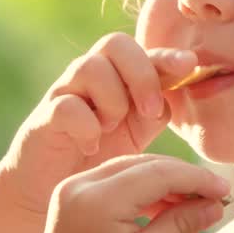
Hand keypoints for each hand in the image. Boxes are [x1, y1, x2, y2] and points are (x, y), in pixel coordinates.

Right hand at [0, 33, 197, 217]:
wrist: (51, 189)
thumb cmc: (99, 158)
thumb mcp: (136, 133)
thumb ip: (157, 111)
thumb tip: (179, 94)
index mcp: (119, 79)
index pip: (145, 51)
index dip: (168, 55)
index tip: (190, 66)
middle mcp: (91, 78)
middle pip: (115, 43)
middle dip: (140, 73)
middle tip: (150, 110)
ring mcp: (66, 94)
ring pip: (89, 66)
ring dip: (111, 98)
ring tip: (113, 129)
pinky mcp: (43, 118)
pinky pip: (65, 105)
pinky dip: (85, 126)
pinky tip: (93, 146)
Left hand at [28, 155, 230, 232]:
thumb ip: (181, 224)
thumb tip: (216, 205)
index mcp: (96, 201)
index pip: (156, 173)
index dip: (195, 178)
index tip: (225, 191)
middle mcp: (79, 185)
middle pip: (143, 166)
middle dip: (182, 180)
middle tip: (214, 200)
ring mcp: (72, 188)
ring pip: (131, 171)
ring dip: (165, 187)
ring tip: (194, 214)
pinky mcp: (72, 196)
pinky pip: (116, 182)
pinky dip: (144, 194)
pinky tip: (168, 214)